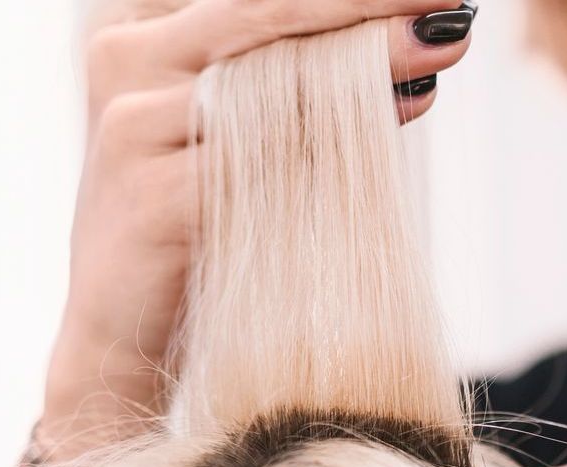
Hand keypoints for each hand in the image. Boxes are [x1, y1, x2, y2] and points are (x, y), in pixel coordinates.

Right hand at [40, 0, 475, 457]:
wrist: (119, 335)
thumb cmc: (190, 234)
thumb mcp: (244, 145)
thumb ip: (300, 91)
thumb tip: (420, 48)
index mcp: (140, 43)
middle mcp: (127, 67)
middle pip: (266, 21)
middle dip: (366, 14)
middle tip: (447, 15)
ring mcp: (133, 130)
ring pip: (268, 87)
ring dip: (360, 77)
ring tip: (431, 62)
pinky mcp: (152, 199)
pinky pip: (260, 165)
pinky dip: (324, 156)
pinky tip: (380, 147)